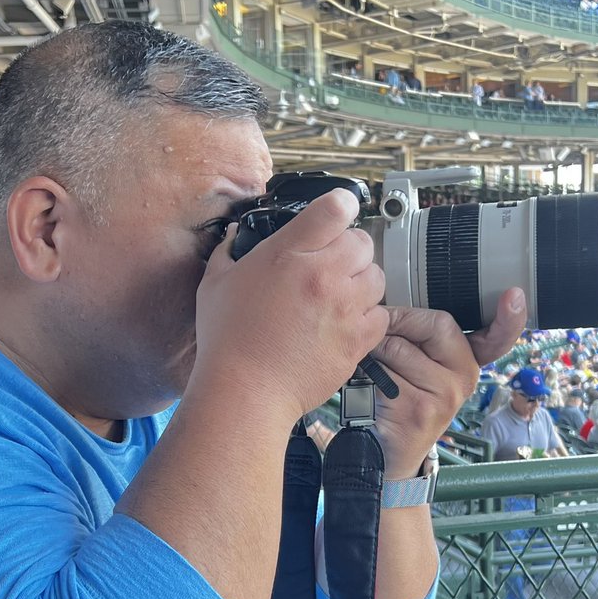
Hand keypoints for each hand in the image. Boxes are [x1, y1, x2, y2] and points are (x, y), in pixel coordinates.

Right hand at [191, 189, 387, 425]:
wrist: (245, 392)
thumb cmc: (227, 342)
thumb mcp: (215, 284)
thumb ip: (230, 251)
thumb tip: (238, 235)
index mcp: (288, 254)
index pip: (335, 207)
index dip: (340, 206)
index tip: (336, 216)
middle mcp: (323, 276)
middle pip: (363, 241)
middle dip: (349, 250)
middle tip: (331, 266)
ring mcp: (344, 308)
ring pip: (376, 277)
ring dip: (361, 282)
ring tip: (339, 297)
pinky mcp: (357, 340)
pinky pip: (381, 315)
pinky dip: (368, 317)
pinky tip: (346, 324)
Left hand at [369, 288, 526, 478]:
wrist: (386, 453)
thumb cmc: (397, 397)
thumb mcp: (418, 365)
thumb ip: (422, 336)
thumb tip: (395, 301)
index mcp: (469, 361)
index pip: (497, 337)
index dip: (509, 318)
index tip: (514, 295)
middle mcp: (466, 378)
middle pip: (439, 324)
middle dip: (402, 319)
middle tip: (381, 325)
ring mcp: (447, 395)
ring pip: (402, 346)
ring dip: (376, 348)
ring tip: (374, 364)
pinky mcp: (421, 408)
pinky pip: (385, 370)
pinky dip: (368, 370)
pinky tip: (370, 383)